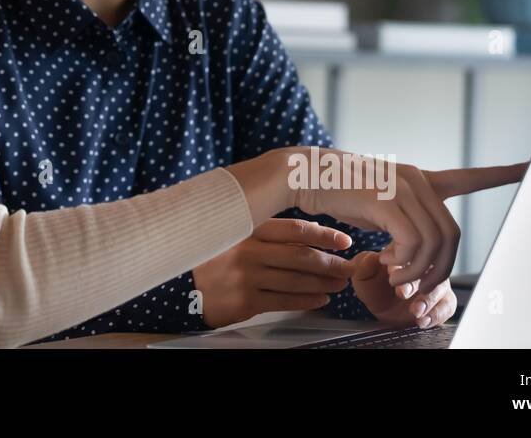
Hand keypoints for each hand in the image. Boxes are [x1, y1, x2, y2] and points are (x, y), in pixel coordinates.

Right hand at [192, 218, 356, 327]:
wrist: (181, 286)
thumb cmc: (213, 257)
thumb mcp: (232, 234)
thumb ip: (263, 231)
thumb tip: (308, 233)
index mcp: (246, 228)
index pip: (293, 229)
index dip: (323, 235)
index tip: (344, 241)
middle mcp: (247, 251)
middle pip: (300, 256)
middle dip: (330, 263)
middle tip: (349, 266)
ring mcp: (246, 277)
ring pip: (296, 280)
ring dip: (323, 283)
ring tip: (339, 284)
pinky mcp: (246, 301)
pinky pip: (285, 301)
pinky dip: (307, 301)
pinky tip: (320, 299)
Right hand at [266, 147, 526, 294]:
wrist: (305, 173)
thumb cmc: (337, 192)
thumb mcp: (377, 202)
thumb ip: (402, 217)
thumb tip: (414, 251)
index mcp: (419, 179)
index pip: (469, 177)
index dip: (502, 175)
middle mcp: (417, 180)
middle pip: (451, 235)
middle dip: (439, 271)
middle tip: (414, 289)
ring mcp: (403, 187)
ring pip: (433, 243)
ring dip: (417, 272)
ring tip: (395, 280)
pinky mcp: (386, 199)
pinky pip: (411, 243)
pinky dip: (402, 263)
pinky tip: (384, 264)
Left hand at [349, 250, 456, 327]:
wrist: (384, 309)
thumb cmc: (375, 287)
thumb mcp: (363, 277)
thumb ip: (363, 267)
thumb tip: (372, 258)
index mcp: (404, 253)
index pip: (407, 252)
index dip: (399, 264)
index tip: (391, 275)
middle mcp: (424, 266)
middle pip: (426, 269)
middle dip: (413, 283)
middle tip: (402, 293)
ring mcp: (435, 282)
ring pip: (439, 287)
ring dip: (427, 300)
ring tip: (415, 310)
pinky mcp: (444, 300)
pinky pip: (448, 305)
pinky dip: (437, 314)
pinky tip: (423, 320)